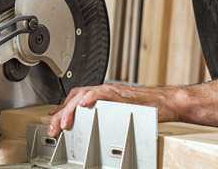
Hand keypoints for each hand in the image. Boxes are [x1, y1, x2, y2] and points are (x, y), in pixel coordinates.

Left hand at [47, 84, 176, 136]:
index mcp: (102, 95)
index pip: (75, 98)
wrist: (165, 103)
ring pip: (85, 95)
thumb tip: (90, 124)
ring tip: (64, 121)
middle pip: (76, 97)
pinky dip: (92, 97)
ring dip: (72, 108)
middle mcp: (105, 91)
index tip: (52, 119)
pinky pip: (104, 94)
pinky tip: (84, 104)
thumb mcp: (118, 112)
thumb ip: (103, 114)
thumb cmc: (146, 108)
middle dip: (62, 113)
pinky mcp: (123, 96)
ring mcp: (113, 92)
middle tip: (54, 127)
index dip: (62, 108)